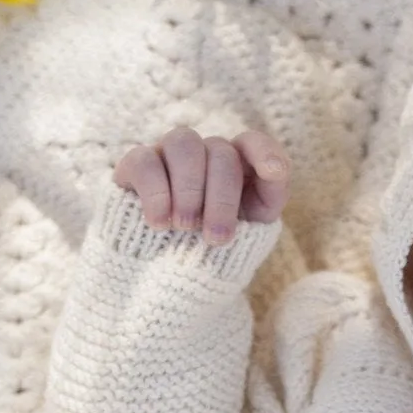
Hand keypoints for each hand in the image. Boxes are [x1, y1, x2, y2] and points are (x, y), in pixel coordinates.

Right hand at [114, 126, 289, 244]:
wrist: (170, 270)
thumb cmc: (215, 242)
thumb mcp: (251, 228)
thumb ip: (269, 198)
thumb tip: (277, 170)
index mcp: (237, 164)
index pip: (253, 143)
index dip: (265, 152)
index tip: (273, 173)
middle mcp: (204, 151)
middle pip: (220, 152)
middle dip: (222, 198)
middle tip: (216, 238)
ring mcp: (169, 152)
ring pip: (183, 143)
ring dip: (189, 189)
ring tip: (185, 227)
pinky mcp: (136, 164)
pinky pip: (145, 161)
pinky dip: (156, 194)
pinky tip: (160, 224)